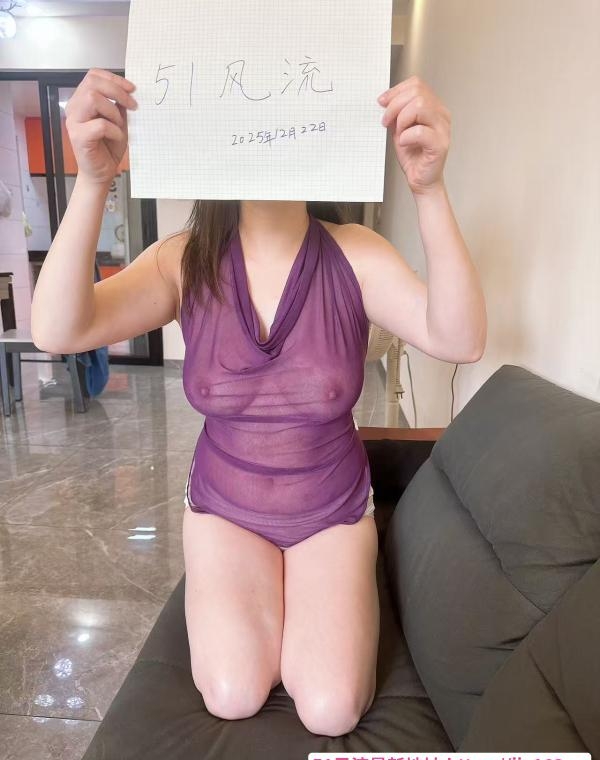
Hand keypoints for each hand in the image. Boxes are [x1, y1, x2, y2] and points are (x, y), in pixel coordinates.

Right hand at [64, 68, 137, 186]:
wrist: (101, 173)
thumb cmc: (108, 148)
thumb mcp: (118, 122)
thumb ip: (119, 105)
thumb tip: (128, 91)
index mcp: (82, 100)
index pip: (93, 76)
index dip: (113, 78)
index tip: (131, 88)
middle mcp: (74, 108)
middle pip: (92, 83)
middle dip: (116, 91)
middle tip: (132, 105)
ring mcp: (74, 121)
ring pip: (93, 98)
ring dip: (113, 111)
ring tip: (119, 125)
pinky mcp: (78, 136)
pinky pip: (100, 124)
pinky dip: (114, 130)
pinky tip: (116, 138)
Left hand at [377, 75, 449, 194]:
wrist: (420, 180)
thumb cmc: (413, 156)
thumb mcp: (399, 128)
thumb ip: (396, 113)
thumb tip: (385, 100)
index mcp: (433, 107)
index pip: (416, 84)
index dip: (396, 91)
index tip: (382, 102)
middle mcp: (441, 114)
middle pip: (417, 92)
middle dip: (395, 106)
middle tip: (387, 122)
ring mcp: (443, 128)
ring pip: (420, 106)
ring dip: (402, 120)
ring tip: (399, 134)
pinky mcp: (440, 144)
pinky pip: (420, 131)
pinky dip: (406, 136)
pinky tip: (405, 143)